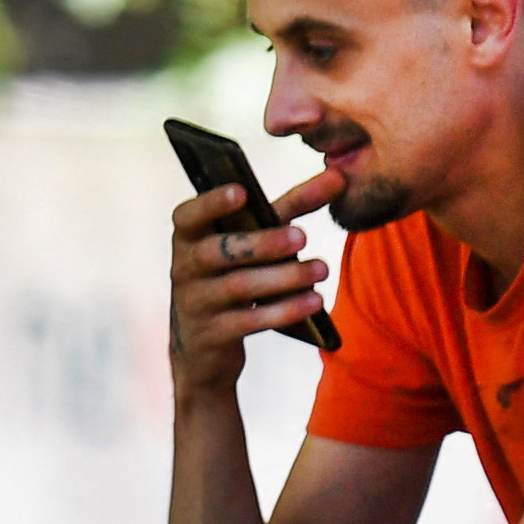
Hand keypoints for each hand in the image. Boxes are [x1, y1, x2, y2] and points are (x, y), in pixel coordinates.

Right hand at [165, 160, 346, 398]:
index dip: (212, 202)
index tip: (242, 191)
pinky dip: (284, 310)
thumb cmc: (232, 274)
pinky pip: (250, 321)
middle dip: (263, 242)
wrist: (201, 345)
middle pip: (220, 251)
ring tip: (320, 269)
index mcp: (190, 236)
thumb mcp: (249, 240)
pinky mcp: (214, 334)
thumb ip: (287, 208)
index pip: (189, 215)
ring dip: (284, 277)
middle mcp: (186, 266)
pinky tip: (313, 301)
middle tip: (302, 236)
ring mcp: (197, 302)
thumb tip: (338, 177)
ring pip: (240, 286)